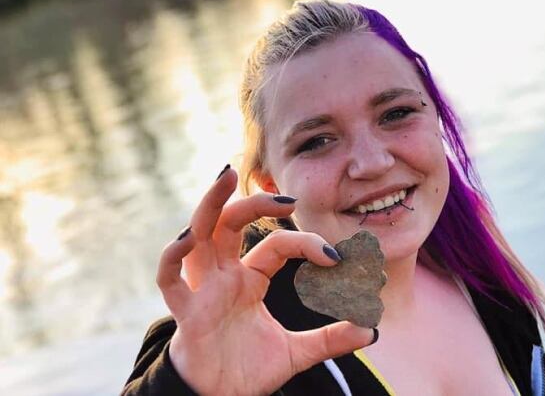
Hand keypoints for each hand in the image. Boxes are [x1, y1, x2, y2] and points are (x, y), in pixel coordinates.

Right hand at [157, 166, 375, 395]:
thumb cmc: (247, 371)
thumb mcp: (296, 352)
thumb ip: (330, 339)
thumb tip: (371, 330)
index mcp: (248, 280)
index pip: (276, 245)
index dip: (306, 243)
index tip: (336, 256)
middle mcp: (223, 277)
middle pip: (228, 224)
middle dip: (246, 199)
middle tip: (273, 186)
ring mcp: (203, 291)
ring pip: (198, 237)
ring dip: (209, 206)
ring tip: (224, 176)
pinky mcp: (186, 314)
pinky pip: (170, 281)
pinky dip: (172, 258)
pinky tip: (186, 239)